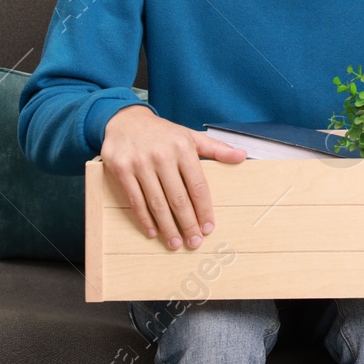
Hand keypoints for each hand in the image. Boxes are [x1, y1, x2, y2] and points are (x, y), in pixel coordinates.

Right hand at [100, 104, 246, 250]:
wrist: (125, 120)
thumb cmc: (162, 133)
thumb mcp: (190, 135)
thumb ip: (216, 148)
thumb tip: (242, 155)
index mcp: (183, 148)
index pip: (198, 185)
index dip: (204, 209)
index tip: (209, 227)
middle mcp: (162, 156)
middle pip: (178, 198)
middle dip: (188, 224)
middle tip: (194, 242)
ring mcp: (140, 163)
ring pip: (157, 202)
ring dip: (167, 227)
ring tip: (175, 243)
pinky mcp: (121, 170)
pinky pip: (135, 200)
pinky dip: (144, 218)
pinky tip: (153, 232)